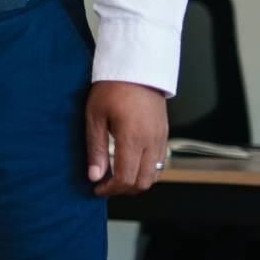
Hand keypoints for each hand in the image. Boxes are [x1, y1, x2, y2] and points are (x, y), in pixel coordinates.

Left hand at [85, 80, 168, 195]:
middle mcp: (151, 142)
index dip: (110, 189)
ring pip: (155, 176)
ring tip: (115, 177)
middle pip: (143, 182)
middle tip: (104, 185)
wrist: (136, 69)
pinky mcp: (165, 135)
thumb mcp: (95, 117)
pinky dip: (146, 172)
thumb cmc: (111, 89)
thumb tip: (95, 176)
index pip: (126, 178)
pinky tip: (129, 165)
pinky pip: (160, 163)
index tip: (96, 189)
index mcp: (132, 138)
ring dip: (136, 182)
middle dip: (123, 190)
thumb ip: (95, 149)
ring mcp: (161, 139)